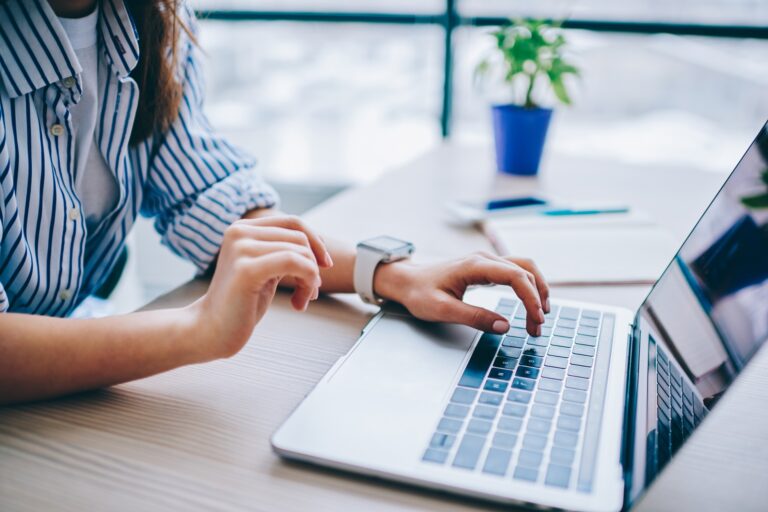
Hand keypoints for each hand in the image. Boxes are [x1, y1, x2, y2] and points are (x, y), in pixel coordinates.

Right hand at [189, 215, 332, 360]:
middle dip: (314, 267)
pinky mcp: (246, 269)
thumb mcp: (265, 269)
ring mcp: (241, 248)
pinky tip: (299, 304)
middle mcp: (239, 232)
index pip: (293, 222)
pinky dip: (307, 283)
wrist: (211, 331)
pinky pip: (295, 263)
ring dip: (311, 280)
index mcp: (242, 228)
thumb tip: (319, 244)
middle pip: (300, 238)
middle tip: (310, 293)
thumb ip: (283, 252)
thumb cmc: (241, 303)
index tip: (324, 266)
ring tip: (303, 300)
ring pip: (301, 253)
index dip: (316, 242)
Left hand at [374, 251, 549, 335]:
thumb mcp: (443, 310)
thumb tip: (504, 326)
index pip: (516, 276)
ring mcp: (486, 262)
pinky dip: (527, 287)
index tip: (536, 320)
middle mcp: (484, 259)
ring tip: (539, 318)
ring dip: (536, 291)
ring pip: (524, 269)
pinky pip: (515, 273)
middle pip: (525, 271)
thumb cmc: (420, 293)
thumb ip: (474, 317)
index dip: (530, 298)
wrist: (406, 281)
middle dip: (537, 298)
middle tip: (538, 327)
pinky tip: (530, 305)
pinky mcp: (486, 268)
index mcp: (475, 266)